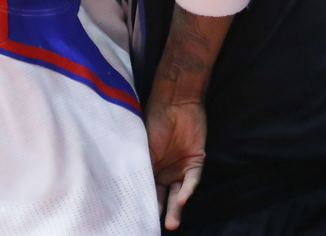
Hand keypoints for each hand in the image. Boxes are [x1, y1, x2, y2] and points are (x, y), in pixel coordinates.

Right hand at [146, 97, 206, 230]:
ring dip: (175, 209)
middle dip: (160, 212)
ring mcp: (179, 168)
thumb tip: (130, 192)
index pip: (147, 191)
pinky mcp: (195, 162)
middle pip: (162, 197)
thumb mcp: (143, 146)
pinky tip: (182, 199)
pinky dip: (187, 191)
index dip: (143, 204)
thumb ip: (142, 168)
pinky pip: (192, 181)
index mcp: (149, 168)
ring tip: (172, 224)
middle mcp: (164, 171)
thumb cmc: (154, 120)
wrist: (176, 102)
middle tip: (157, 227)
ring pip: (178, 194)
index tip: (138, 218)